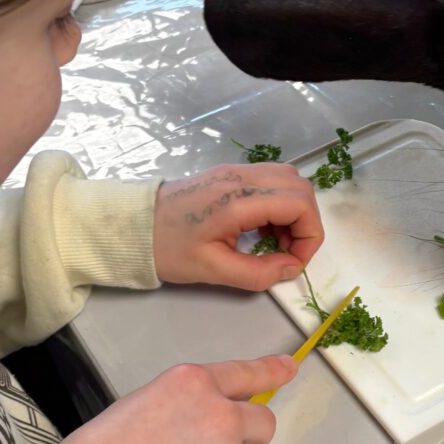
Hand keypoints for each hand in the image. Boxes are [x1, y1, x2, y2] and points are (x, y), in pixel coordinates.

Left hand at [153, 162, 322, 290]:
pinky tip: (260, 228)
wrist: (133, 226)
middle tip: (286, 252)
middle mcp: (242, 176)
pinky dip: (278, 203)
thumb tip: (292, 268)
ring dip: (293, 212)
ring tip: (274, 241)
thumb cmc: (168, 249)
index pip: (301, 204)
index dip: (309, 236)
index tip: (293, 262)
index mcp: (239, 199)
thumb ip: (259, 273)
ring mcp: (236, 170)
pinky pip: (271, 180)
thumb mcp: (214, 270)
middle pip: (301, 188)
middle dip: (305, 223)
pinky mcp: (230, 172)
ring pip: (289, 180)